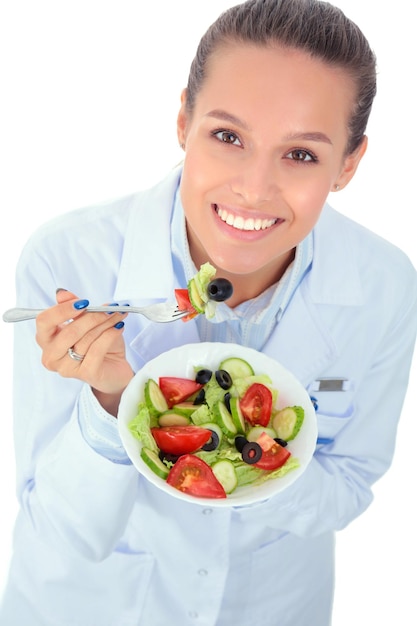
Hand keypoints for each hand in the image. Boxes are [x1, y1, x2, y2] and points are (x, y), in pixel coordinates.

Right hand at [35, 289, 133, 414]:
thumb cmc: (98, 345)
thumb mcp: (86, 323)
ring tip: (117, 315)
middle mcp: (52, 356)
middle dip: (91, 317)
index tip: (83, 302)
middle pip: (68, 331)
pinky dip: (110, 335)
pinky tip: (119, 327)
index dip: (62, 310)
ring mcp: (67, 368)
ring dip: (105, 323)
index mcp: (47, 340)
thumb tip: (62, 293)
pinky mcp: (86, 374)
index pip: (44, 321)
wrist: (115, 370)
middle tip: (108, 309)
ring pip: (85, 339)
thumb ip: (74, 309)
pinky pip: (98, 349)